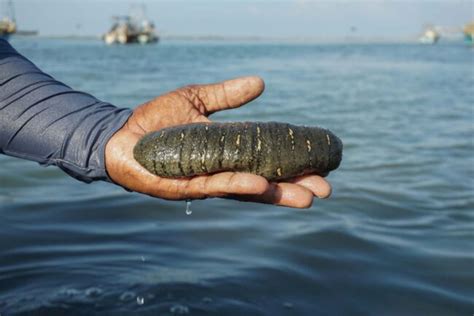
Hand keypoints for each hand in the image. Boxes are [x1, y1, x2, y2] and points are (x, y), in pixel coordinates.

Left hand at [105, 76, 331, 207]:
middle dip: (293, 188)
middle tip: (325, 190)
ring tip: (306, 196)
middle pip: (264, 183)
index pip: (265, 163)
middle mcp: (220, 173)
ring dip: (276, 194)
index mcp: (227, 155)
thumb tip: (261, 83)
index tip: (320, 166)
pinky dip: (238, 186)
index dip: (291, 166)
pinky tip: (261, 186)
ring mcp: (205, 183)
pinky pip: (216, 187)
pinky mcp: (186, 187)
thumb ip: (227, 96)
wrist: (120, 132)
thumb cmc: (157, 120)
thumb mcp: (197, 100)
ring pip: (246, 191)